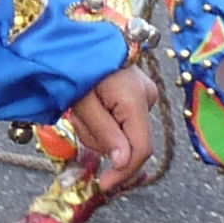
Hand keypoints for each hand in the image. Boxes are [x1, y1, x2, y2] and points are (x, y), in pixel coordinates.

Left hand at [66, 64, 156, 180]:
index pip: (141, 148)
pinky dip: (105, 120)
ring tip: (80, 108)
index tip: (103, 185)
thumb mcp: (83, 103)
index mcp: (136, 99)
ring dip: (99, 130)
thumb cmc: (76, 65)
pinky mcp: (139, 94)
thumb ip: (105, 133)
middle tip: (77, 118)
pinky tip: (90, 105)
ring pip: (124, 133)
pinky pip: (123, 121)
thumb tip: (122, 163)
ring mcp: (146, 94)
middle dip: (101, 140)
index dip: (124, 171)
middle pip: (129, 142)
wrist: (76, 37)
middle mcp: (148, 97)